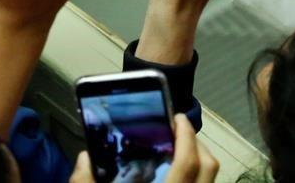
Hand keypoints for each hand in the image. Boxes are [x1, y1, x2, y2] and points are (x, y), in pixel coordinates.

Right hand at [70, 116, 218, 182]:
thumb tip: (85, 160)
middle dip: (196, 143)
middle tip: (177, 131)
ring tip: (174, 151)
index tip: (177, 118)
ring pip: (209, 179)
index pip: (189, 162)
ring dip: (196, 160)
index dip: (186, 136)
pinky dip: (193, 177)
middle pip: (209, 167)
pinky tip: (172, 174)